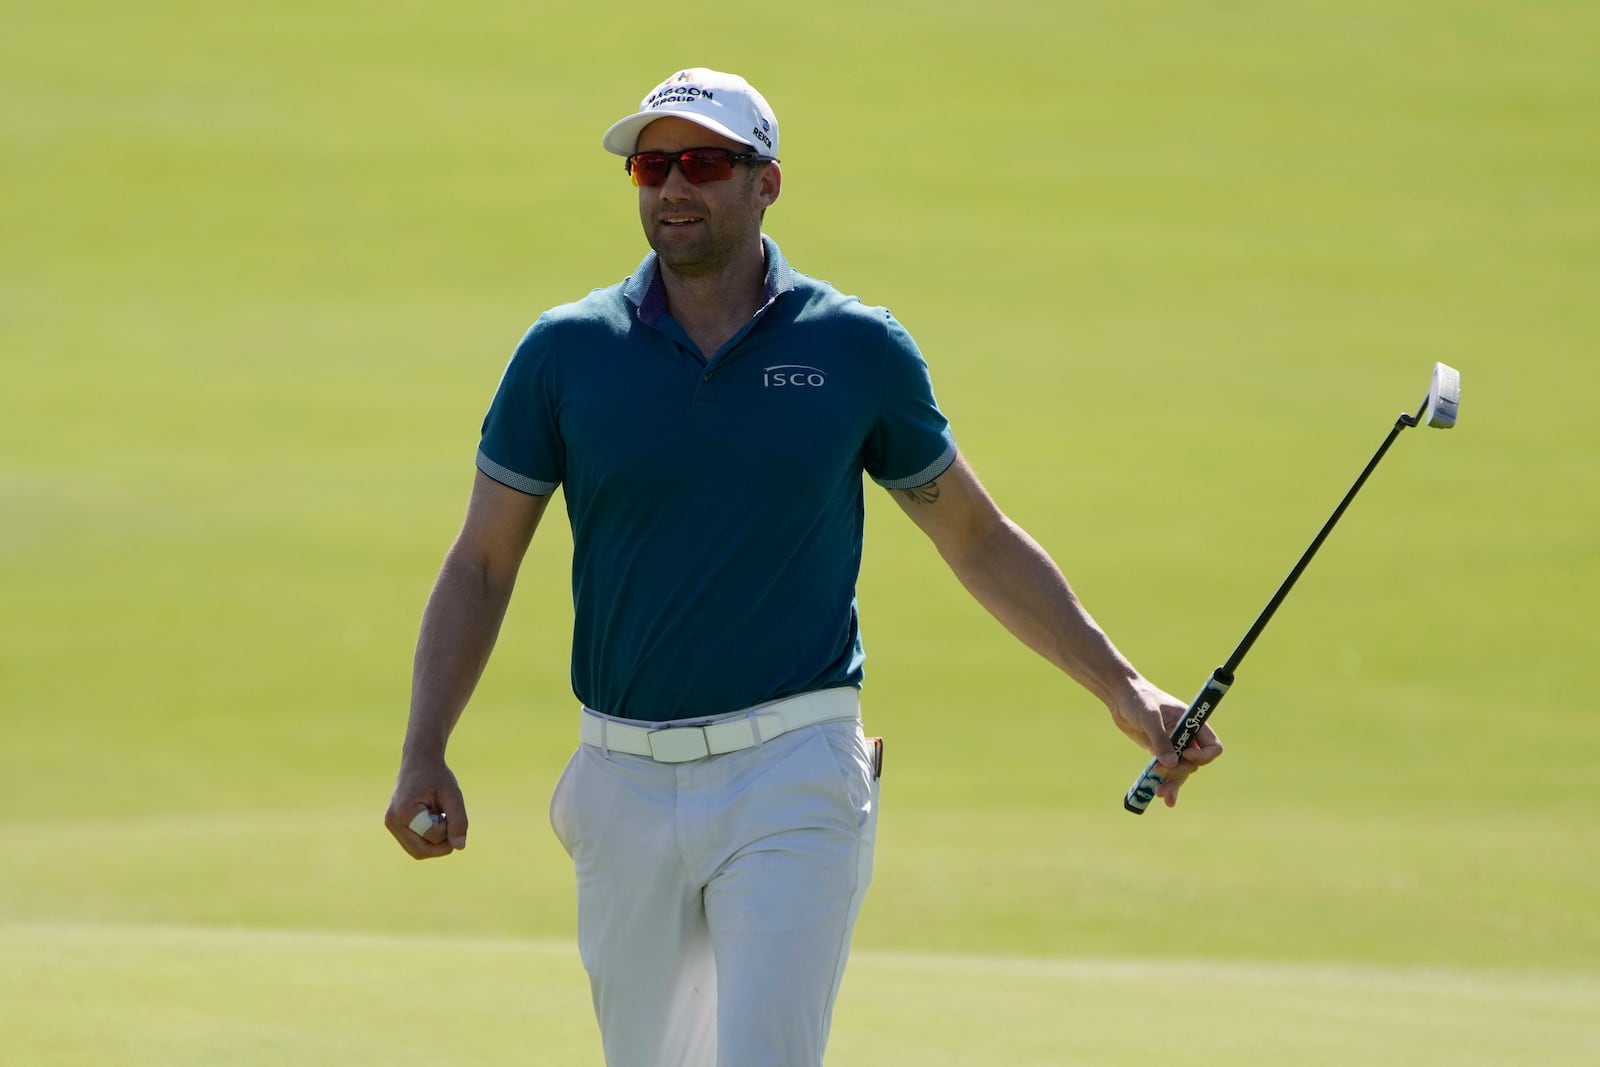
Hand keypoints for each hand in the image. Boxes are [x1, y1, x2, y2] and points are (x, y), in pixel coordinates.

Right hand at [384, 756, 469, 857]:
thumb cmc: (437, 775)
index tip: (448, 807)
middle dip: (442, 843)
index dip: (449, 827)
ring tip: (440, 818)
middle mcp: (392, 821)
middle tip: (451, 821)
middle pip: (421, 851)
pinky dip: (429, 839)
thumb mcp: (453, 794)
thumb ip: (458, 820)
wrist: (419, 760)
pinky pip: (414, 845)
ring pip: (417, 851)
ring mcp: (391, 825)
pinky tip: (434, 820)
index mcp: (404, 812)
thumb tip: (460, 848)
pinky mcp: (394, 826)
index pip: (433, 836)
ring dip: (436, 842)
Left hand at [1107, 678, 1223, 806]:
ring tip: (1159, 793)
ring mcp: (1173, 746)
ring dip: (1172, 783)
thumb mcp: (1149, 716)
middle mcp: (1186, 737)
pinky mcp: (1160, 753)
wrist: (1120, 698)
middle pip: (1193, 764)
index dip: (1203, 755)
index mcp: (1192, 723)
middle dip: (1179, 771)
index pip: (1212, 746)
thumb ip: (1160, 738)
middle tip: (1158, 770)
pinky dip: (1167, 785)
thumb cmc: (1138, 698)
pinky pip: (1168, 772)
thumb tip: (1171, 763)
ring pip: (1181, 771)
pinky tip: (1165, 799)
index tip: (1185, 754)